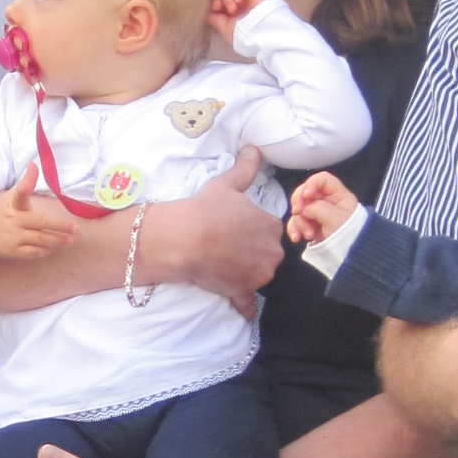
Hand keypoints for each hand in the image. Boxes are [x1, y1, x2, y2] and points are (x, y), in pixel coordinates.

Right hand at [0, 163, 80, 260]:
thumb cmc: (2, 211)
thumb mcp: (11, 195)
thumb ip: (26, 182)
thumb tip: (34, 164)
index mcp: (14, 204)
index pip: (20, 193)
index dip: (27, 184)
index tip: (32, 170)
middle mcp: (13, 219)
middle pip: (40, 223)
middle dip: (59, 227)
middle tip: (75, 229)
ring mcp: (13, 236)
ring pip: (40, 240)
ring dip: (56, 241)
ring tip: (69, 240)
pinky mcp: (12, 251)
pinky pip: (33, 252)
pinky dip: (44, 250)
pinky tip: (53, 247)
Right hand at [143, 147, 282, 317]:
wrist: (185, 238)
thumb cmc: (206, 209)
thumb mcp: (227, 184)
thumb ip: (245, 168)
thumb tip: (254, 148)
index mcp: (271, 225)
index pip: (270, 229)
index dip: (254, 229)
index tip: (237, 228)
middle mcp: (272, 252)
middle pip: (268, 253)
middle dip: (253, 251)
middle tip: (228, 245)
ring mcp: (258, 275)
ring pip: (259, 275)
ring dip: (247, 272)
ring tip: (223, 264)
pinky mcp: (242, 292)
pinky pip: (248, 305)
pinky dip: (246, 307)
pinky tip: (242, 309)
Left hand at [206, 0, 271, 45]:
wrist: (262, 32)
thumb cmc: (246, 34)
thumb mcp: (226, 28)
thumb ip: (214, 19)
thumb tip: (203, 11)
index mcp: (235, 12)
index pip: (220, 1)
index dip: (214, 3)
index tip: (214, 9)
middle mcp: (242, 2)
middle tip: (218, 7)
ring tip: (232, 9)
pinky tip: (239, 0)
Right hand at [287, 171, 358, 245]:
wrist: (350, 255)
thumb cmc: (349, 234)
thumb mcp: (336, 219)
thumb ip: (318, 208)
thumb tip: (304, 209)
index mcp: (337, 195)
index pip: (322, 180)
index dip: (311, 184)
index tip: (306, 196)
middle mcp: (326, 201)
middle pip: (305, 192)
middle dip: (299, 202)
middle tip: (298, 211)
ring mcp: (316, 214)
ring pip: (299, 209)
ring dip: (299, 221)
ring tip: (308, 235)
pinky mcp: (309, 225)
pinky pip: (296, 222)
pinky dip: (294, 229)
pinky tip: (296, 238)